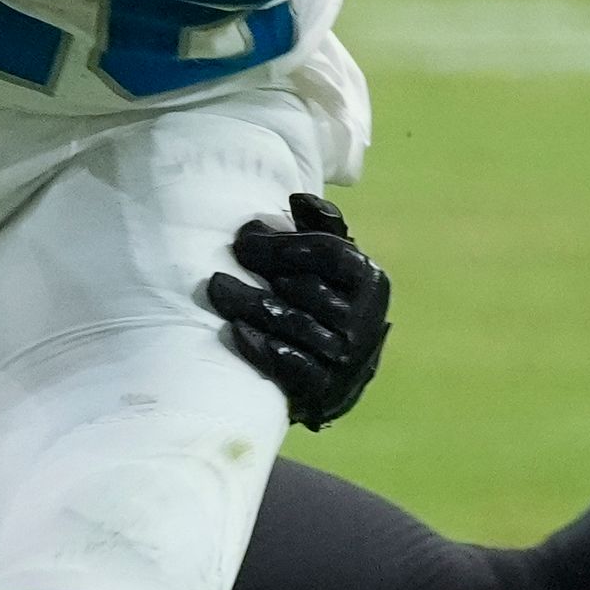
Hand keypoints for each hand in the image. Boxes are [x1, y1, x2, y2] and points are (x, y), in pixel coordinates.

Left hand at [206, 193, 389, 430]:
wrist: (335, 373)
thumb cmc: (326, 301)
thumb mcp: (332, 262)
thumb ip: (321, 227)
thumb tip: (298, 198)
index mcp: (370, 280)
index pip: (331, 254)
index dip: (286, 244)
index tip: (245, 237)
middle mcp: (365, 320)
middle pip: (308, 288)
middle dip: (262, 273)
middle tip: (221, 264)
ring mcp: (347, 358)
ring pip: (296, 326)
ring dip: (253, 306)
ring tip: (219, 290)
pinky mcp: (327, 390)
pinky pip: (292, 367)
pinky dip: (262, 347)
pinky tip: (235, 330)